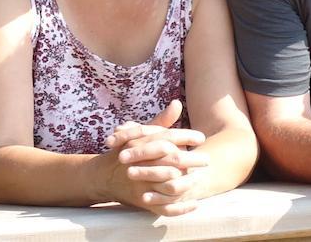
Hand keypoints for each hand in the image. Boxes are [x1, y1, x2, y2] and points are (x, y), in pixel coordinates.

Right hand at [99, 100, 209, 216]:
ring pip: (171, 186)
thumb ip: (162, 121)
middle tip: (207, 159)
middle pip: (173, 161)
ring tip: (200, 178)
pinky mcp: (143, 202)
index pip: (168, 138)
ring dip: (189, 183)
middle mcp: (141, 164)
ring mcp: (142, 185)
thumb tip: (177, 103)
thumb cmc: (128, 151)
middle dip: (193, 160)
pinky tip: (195, 203)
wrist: (103, 176)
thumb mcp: (141, 134)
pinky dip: (181, 208)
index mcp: (141, 144)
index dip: (187, 137)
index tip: (202, 138)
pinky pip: (166, 208)